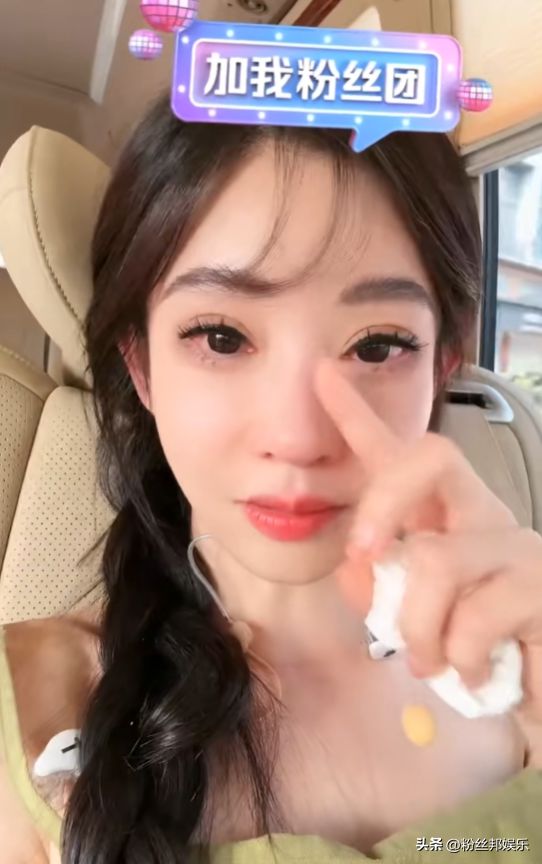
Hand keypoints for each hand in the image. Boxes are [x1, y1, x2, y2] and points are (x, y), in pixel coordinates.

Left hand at [315, 360, 541, 762]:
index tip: (322, 372)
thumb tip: (356, 566)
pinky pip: (472, 617)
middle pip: (431, 456)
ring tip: (429, 663)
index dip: (357, 413)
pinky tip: (474, 676)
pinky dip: (458, 659)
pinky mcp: (541, 583)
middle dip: (381, 503)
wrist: (536, 693)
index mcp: (440, 517)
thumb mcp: (410, 617)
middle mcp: (479, 513)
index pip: (398, 452)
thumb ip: (375, 586)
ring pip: (434, 560)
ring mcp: (515, 543)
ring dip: (416, 628)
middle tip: (361, 555)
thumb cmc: (471, 653)